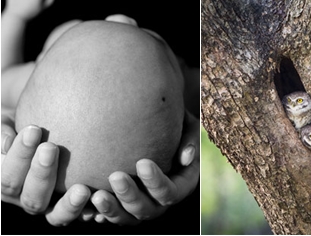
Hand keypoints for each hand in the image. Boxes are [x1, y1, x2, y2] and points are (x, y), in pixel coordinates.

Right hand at [1, 116, 90, 224]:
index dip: (19, 156)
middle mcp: (31, 198)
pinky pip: (84, 214)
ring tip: (82, 189)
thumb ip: (6, 129)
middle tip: (50, 147)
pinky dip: (92, 210)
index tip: (33, 129)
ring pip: (57, 215)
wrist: (57, 131)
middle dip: (40, 173)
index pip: (8, 178)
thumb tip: (6, 142)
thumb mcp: (14, 122)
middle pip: (32, 198)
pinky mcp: (77, 206)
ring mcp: (54, 206)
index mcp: (12, 183)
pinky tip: (102, 195)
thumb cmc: (33, 125)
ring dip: (69, 204)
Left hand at [85, 110, 199, 224]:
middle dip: (130, 195)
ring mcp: (142, 205)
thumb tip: (186, 157)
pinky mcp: (123, 206)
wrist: (158, 126)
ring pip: (127, 218)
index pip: (170, 192)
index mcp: (182, 184)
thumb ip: (190, 138)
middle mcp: (161, 200)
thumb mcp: (188, 125)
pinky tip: (88, 207)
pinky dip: (101, 214)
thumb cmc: (176, 123)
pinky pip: (111, 217)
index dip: (156, 182)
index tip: (141, 162)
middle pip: (146, 210)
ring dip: (112, 209)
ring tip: (96, 195)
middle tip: (114, 176)